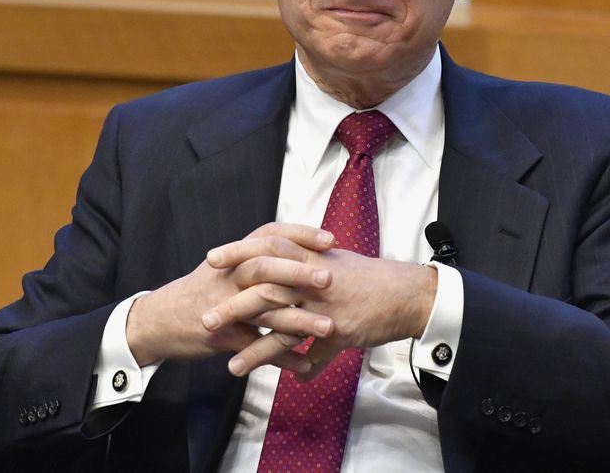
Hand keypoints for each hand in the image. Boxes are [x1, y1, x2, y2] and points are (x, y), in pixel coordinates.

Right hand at [126, 223, 336, 373]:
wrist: (158, 321)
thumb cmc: (202, 292)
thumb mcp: (227, 267)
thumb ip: (258, 257)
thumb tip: (297, 248)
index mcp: (234, 256)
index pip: (270, 235)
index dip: (300, 234)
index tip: (331, 240)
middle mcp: (228, 276)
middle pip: (265, 267)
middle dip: (299, 271)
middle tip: (330, 278)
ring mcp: (222, 306)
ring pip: (264, 308)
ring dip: (299, 320)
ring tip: (329, 328)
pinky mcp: (220, 336)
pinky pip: (255, 348)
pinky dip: (281, 357)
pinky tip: (305, 365)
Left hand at [206, 245, 437, 378]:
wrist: (408, 296)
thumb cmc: (377, 282)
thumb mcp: (342, 268)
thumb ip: (316, 273)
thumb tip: (300, 268)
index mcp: (314, 257)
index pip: (270, 245)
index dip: (240, 250)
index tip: (214, 256)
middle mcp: (313, 276)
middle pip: (262, 276)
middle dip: (229, 287)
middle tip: (202, 296)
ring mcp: (320, 302)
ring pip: (270, 309)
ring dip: (237, 321)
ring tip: (209, 331)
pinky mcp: (329, 328)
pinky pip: (289, 343)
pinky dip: (262, 354)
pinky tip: (240, 363)